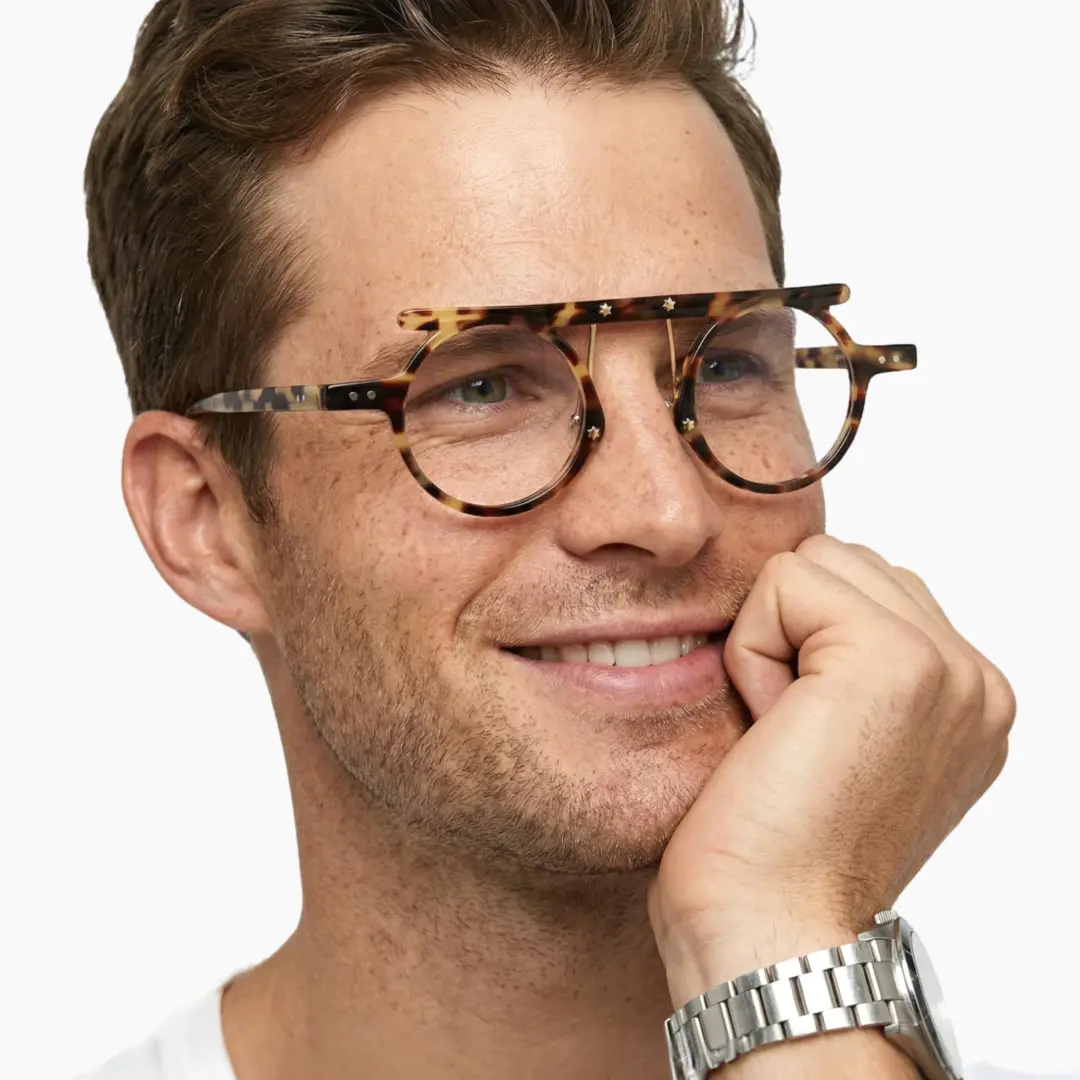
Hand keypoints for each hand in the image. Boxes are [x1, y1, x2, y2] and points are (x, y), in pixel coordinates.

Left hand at [647, 535, 1014, 1006]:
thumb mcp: (834, 738)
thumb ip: (847, 659)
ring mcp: (948, 668)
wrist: (767, 925)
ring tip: (783, 729)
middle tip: (788, 733)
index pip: (865, 585)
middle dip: (790, 631)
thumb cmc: (773, 846)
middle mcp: (974, 681)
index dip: (800, 644)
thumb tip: (801, 590)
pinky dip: (752, 650)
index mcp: (966, 698)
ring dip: (771, 637)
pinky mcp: (896, 660)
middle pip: (842, 562)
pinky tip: (770, 726)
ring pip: (815, 563)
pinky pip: (786, 582)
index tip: (802, 739)